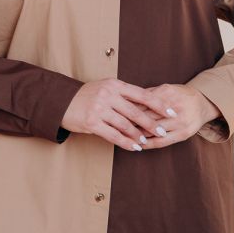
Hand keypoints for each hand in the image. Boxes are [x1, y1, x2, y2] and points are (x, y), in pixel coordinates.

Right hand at [60, 79, 222, 151]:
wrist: (62, 101)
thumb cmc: (87, 96)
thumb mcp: (105, 88)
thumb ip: (124, 94)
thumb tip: (148, 104)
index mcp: (115, 85)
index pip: (142, 94)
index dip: (159, 104)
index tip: (171, 112)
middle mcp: (108, 95)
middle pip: (136, 111)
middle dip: (151, 123)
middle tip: (162, 131)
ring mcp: (100, 109)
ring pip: (126, 125)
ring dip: (138, 135)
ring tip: (147, 141)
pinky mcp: (92, 122)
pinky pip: (114, 135)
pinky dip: (126, 142)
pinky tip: (134, 147)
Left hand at [124, 83, 223, 150]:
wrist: (203, 103)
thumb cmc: (180, 95)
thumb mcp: (166, 89)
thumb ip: (148, 94)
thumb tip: (128, 99)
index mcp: (168, 93)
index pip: (143, 102)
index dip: (128, 108)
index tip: (116, 112)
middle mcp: (175, 108)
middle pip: (147, 117)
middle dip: (130, 122)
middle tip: (115, 126)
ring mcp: (180, 122)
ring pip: (153, 130)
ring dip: (138, 135)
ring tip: (123, 137)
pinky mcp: (183, 134)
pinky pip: (163, 142)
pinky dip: (149, 144)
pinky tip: (139, 145)